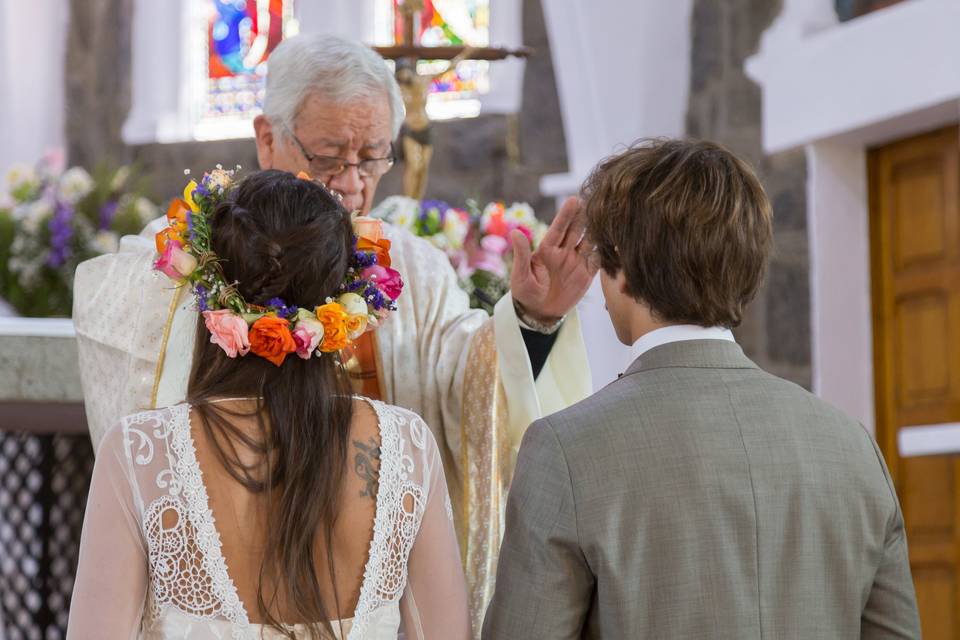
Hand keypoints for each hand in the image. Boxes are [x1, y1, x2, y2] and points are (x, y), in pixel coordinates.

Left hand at [510, 196, 598, 322]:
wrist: (538, 313)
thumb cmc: (525, 293)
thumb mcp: (520, 274)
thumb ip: (521, 254)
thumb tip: (515, 232)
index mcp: (547, 249)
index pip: (559, 228)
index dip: (566, 215)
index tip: (574, 200)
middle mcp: (563, 252)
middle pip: (577, 231)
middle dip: (585, 216)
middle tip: (594, 200)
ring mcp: (576, 262)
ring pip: (590, 242)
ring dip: (597, 230)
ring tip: (607, 216)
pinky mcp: (586, 275)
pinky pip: (598, 260)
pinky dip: (606, 251)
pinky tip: (614, 240)